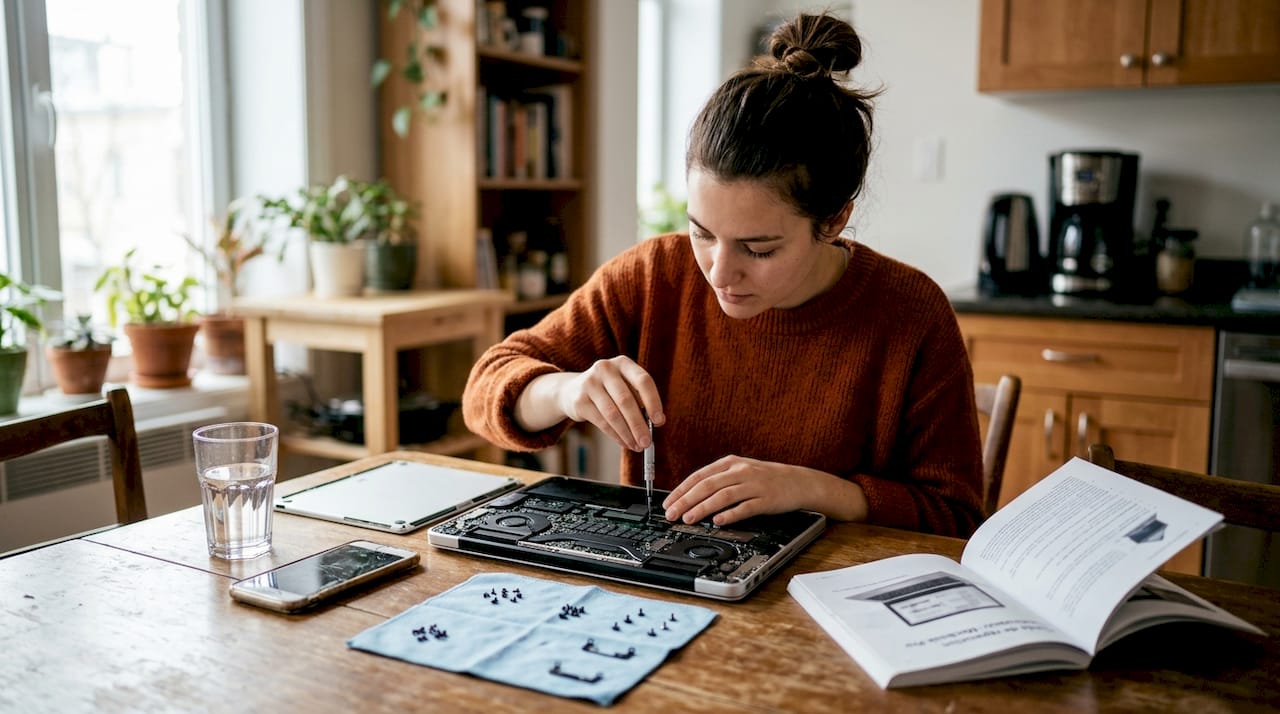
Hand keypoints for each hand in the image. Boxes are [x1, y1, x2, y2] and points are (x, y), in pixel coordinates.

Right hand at [555, 356, 663, 450]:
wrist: (574, 390)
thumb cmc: (609, 391)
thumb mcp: (626, 388)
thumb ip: (641, 401)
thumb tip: (657, 422)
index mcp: (623, 363)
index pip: (643, 381)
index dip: (653, 401)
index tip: (659, 421)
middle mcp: (605, 369)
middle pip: (626, 400)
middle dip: (639, 424)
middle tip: (647, 442)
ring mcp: (589, 383)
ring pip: (613, 414)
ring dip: (627, 434)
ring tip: (637, 445)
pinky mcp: (580, 400)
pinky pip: (602, 422)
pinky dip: (615, 436)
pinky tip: (624, 442)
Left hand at [662, 456, 864, 525]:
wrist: (800, 481)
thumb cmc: (767, 478)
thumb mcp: (741, 471)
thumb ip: (718, 479)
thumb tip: (691, 494)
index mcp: (731, 463)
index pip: (700, 476)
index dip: (681, 490)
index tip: (668, 503)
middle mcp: (741, 472)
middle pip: (707, 485)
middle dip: (686, 500)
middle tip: (672, 513)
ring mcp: (754, 485)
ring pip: (723, 496)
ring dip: (703, 508)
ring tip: (689, 518)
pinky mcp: (766, 500)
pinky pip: (745, 508)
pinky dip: (730, 514)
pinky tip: (718, 521)